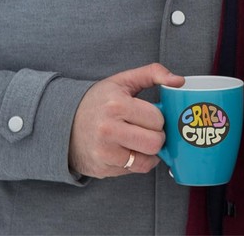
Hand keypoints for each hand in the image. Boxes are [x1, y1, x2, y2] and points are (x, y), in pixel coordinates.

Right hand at [69, 63, 183, 177]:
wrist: (63, 123)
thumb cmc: (99, 100)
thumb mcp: (123, 80)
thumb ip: (153, 73)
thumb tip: (179, 81)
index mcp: (116, 105)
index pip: (156, 119)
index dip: (157, 117)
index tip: (149, 114)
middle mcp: (109, 130)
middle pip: (155, 142)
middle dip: (157, 135)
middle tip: (148, 129)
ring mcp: (105, 153)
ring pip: (147, 160)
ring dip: (149, 151)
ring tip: (140, 139)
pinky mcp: (103, 170)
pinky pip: (134, 170)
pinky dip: (137, 162)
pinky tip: (129, 149)